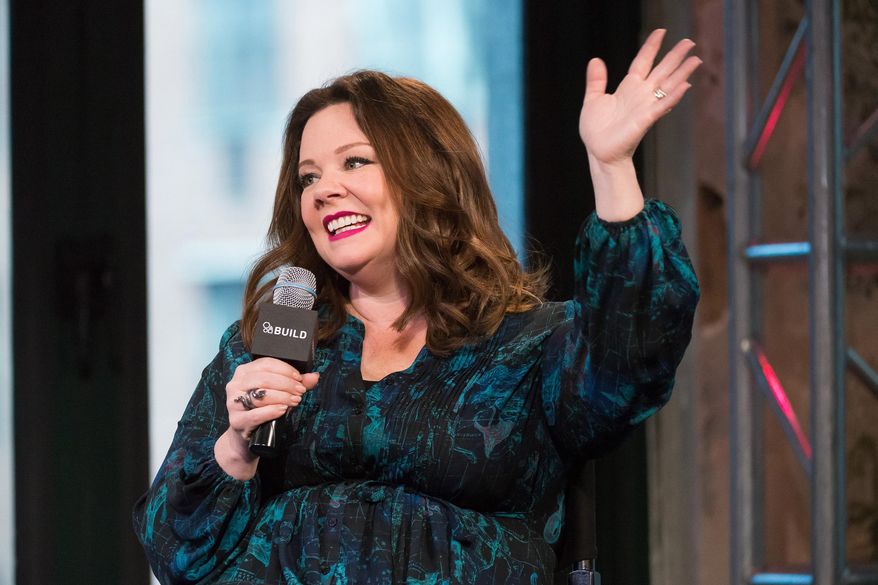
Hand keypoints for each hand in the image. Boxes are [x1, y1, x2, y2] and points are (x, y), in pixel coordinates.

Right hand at [215, 357, 318, 478]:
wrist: (245, 435)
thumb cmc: (261, 409)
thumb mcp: (277, 393)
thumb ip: (294, 383)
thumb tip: (314, 376)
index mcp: (244, 372)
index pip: (265, 363)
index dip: (285, 369)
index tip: (299, 378)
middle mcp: (235, 384)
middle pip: (264, 378)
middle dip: (286, 384)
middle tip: (300, 391)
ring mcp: (233, 403)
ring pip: (260, 395)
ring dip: (282, 397)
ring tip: (295, 401)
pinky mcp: (236, 421)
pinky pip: (255, 414)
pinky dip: (271, 411)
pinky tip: (283, 410)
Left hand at [579, 29, 700, 166]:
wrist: (598, 152)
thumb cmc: (596, 130)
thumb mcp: (592, 100)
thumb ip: (596, 81)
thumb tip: (595, 60)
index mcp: (628, 88)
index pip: (643, 62)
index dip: (651, 47)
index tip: (661, 32)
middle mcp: (640, 94)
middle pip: (661, 70)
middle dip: (675, 56)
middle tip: (690, 42)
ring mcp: (645, 106)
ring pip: (667, 86)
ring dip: (682, 74)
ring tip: (695, 60)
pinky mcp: (645, 120)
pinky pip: (661, 106)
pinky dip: (673, 97)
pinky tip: (685, 86)